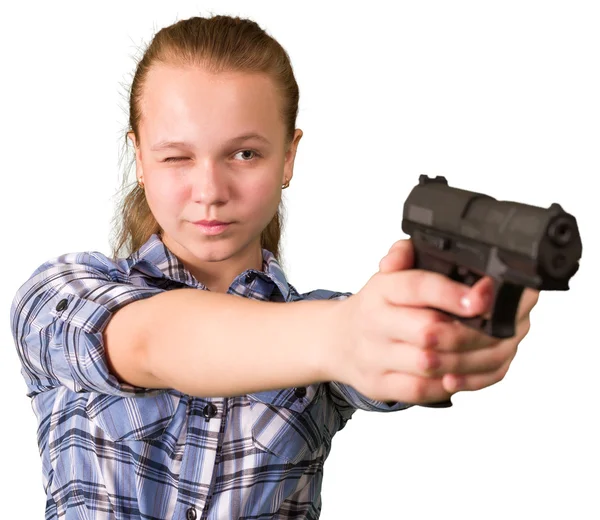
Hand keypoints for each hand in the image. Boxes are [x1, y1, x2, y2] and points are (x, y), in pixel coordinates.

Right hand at [332, 239, 538, 404]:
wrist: (337, 340)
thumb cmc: (375, 306)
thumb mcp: (387, 274)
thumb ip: (405, 254)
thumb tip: (426, 252)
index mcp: (382, 289)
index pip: (417, 287)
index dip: (453, 293)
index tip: (484, 297)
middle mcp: (374, 322)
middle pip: (428, 331)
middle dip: (469, 333)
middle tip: (497, 330)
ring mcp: (373, 356)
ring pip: (429, 364)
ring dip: (466, 361)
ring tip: (488, 352)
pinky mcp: (378, 385)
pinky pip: (420, 390)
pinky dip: (448, 384)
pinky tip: (463, 375)